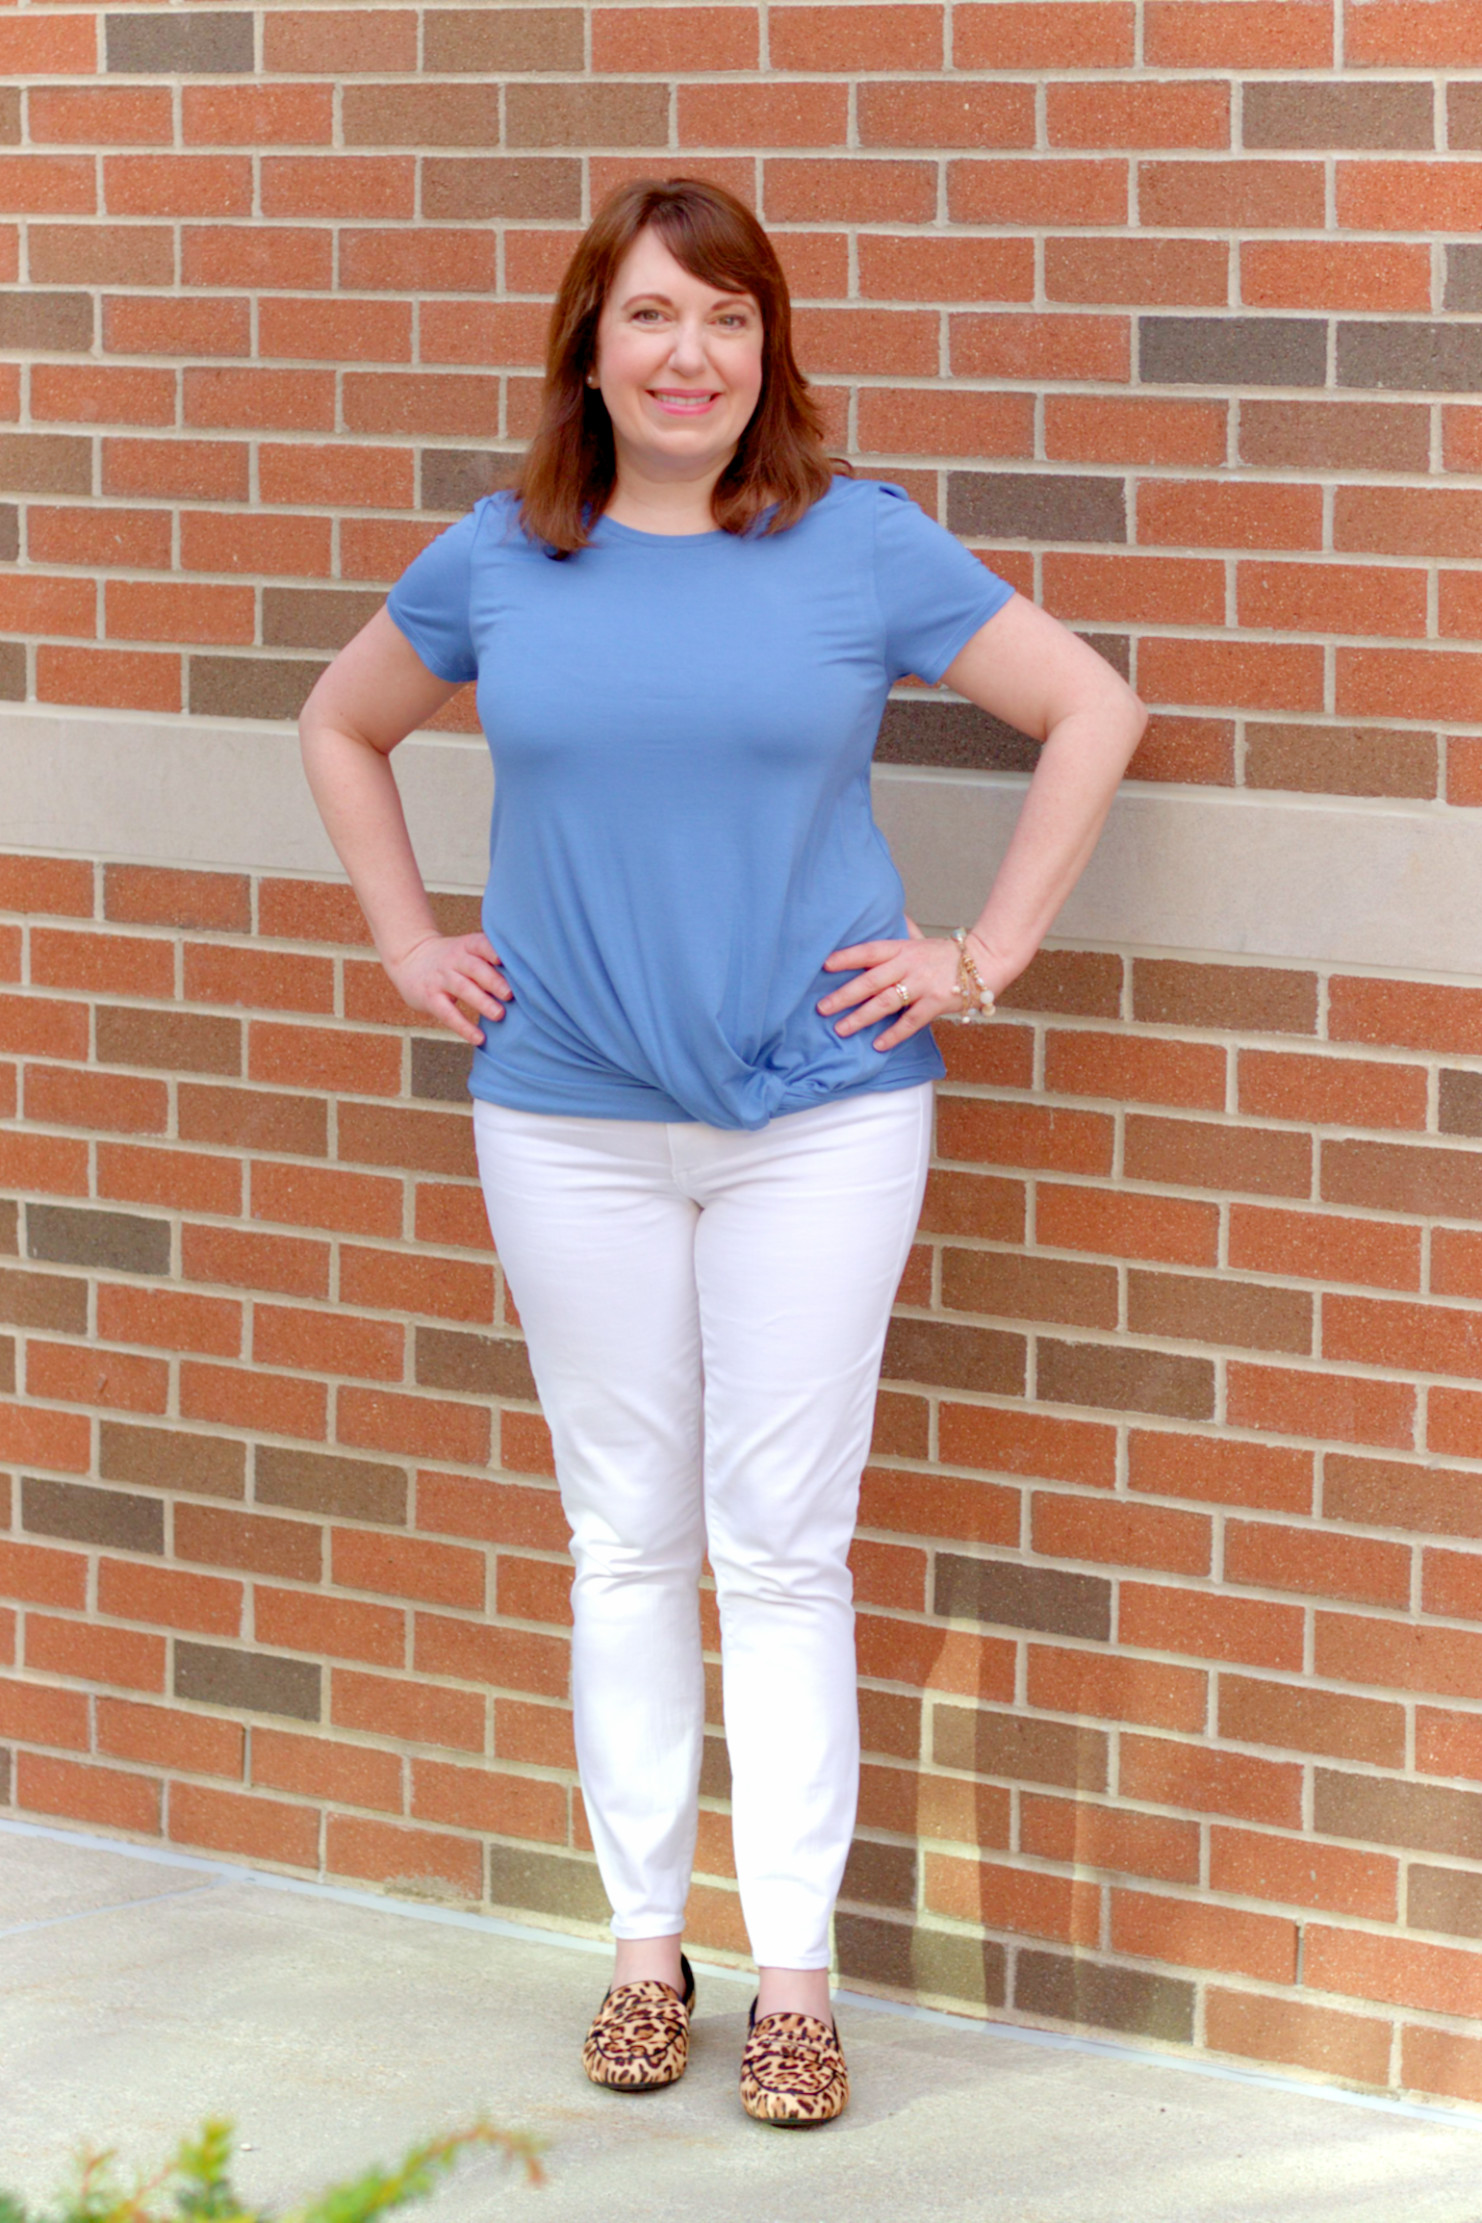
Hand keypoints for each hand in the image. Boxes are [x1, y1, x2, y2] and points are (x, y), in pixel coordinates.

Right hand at [385, 931, 511, 1046]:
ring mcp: (440, 979)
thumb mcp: (466, 949)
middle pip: (474, 968)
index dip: (492, 950)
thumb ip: (489, 959)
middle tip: (510, 994)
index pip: (480, 945)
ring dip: (482, 1002)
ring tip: (499, 1015)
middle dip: (492, 980)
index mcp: (466, 946)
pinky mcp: (430, 998)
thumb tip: (527, 978)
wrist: (410, 959)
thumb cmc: (451, 959)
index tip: (504, 960)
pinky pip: (448, 1013)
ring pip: (462, 989)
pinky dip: (464, 1027)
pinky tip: (479, 1038)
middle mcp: (453, 960)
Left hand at [819, 916, 969, 1051]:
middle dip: (844, 995)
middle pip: (870, 981)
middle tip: (822, 1008)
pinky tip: (878, 1044)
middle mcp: (909, 965)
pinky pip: (911, 1021)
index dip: (847, 957)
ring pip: (885, 1002)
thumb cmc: (949, 953)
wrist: (985, 961)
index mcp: (902, 949)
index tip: (825, 965)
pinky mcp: (936, 1003)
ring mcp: (922, 984)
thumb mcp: (922, 939)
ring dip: (861, 1017)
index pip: (869, 951)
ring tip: (841, 1029)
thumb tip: (892, 915)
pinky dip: (894, 1034)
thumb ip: (904, 933)